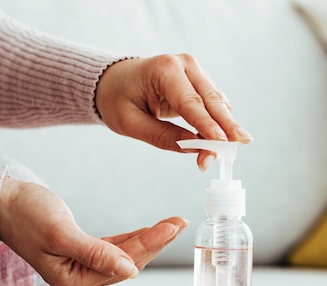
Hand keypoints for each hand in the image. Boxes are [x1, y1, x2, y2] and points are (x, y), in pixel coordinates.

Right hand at [0, 177, 187, 285]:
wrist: (3, 203)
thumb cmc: (25, 215)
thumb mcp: (60, 234)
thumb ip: (95, 253)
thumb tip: (129, 271)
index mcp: (72, 282)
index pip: (121, 265)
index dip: (149, 244)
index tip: (171, 226)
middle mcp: (77, 280)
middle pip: (126, 263)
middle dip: (154, 242)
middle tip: (178, 221)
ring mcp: (78, 267)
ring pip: (122, 255)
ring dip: (146, 239)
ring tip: (171, 223)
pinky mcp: (79, 253)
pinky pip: (112, 248)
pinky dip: (130, 238)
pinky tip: (148, 229)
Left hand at [95, 54, 251, 170]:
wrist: (113, 80)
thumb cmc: (117, 100)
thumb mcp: (130, 123)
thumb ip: (161, 136)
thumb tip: (194, 148)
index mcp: (163, 69)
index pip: (190, 102)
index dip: (207, 124)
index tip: (222, 143)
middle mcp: (184, 64)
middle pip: (211, 100)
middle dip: (225, 127)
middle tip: (240, 146)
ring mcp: (194, 70)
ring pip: (217, 102)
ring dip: (223, 128)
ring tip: (226, 152)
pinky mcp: (198, 80)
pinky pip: (213, 104)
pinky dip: (218, 122)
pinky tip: (222, 140)